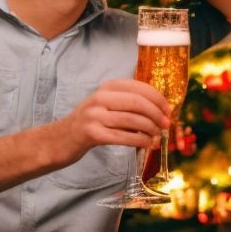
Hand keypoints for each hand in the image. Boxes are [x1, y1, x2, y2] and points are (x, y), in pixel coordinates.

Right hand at [56, 79, 170, 161]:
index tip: (168, 110)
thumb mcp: (109, 105)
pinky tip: (148, 144)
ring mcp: (94, 115)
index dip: (157, 98)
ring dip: (150, 130)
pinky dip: (140, 141)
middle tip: (166, 124)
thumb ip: (130, 104)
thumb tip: (161, 112)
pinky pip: (123, 137)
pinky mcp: (92, 134)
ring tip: (157, 137)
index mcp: (108, 87)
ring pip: (132, 120)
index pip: (139, 88)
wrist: (61, 138)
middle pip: (137, 103)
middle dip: (156, 114)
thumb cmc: (92, 122)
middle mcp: (100, 98)